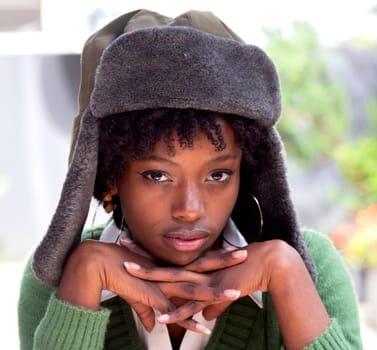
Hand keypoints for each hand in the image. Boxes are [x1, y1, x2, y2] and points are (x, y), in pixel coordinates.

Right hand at [57, 240, 243, 332]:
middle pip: (202, 266)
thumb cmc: (119, 271)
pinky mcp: (153, 297)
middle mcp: (169, 273)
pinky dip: (189, 320)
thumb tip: (155, 325)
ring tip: (237, 293)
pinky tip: (203, 328)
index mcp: (170, 267)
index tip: (233, 250)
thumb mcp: (139, 291)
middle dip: (225, 261)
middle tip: (245, 254)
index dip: (217, 256)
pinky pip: (175, 311)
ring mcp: (163, 284)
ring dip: (216, 292)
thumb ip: (149, 307)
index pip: (199, 260)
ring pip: (195, 288)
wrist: (97, 264)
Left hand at [128, 239, 329, 349]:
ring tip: (129, 270)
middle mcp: (197, 270)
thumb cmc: (246, 271)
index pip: (168, 259)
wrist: (267, 264)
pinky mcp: (215, 292)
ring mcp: (204, 280)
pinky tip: (161, 316)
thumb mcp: (225, 287)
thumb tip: (205, 313)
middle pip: (164, 263)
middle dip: (142, 254)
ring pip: (172, 278)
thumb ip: (213, 301)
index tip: (134, 245)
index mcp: (198, 266)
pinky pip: (192, 304)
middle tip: (122, 244)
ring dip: (150, 276)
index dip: (151, 253)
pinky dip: (177, 312)